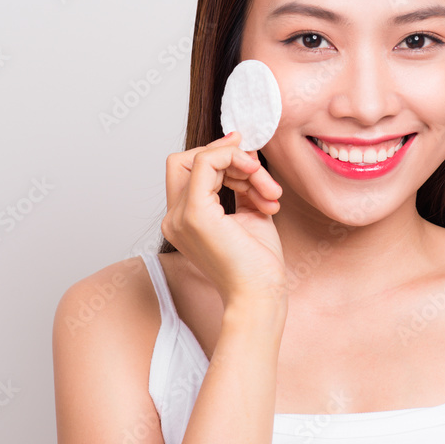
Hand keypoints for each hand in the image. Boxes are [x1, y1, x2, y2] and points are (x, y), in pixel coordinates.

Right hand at [160, 131, 286, 307]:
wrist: (261, 294)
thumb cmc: (258, 263)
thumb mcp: (250, 211)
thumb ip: (241, 182)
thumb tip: (243, 148)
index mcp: (183, 220)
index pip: (187, 170)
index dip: (219, 156)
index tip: (250, 157)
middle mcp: (174, 218)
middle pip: (188, 159)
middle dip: (231, 158)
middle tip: (262, 178)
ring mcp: (180, 216)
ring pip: (202, 158)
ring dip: (244, 166)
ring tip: (270, 193)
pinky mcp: (195, 213)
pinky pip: (206, 162)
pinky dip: (234, 159)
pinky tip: (257, 178)